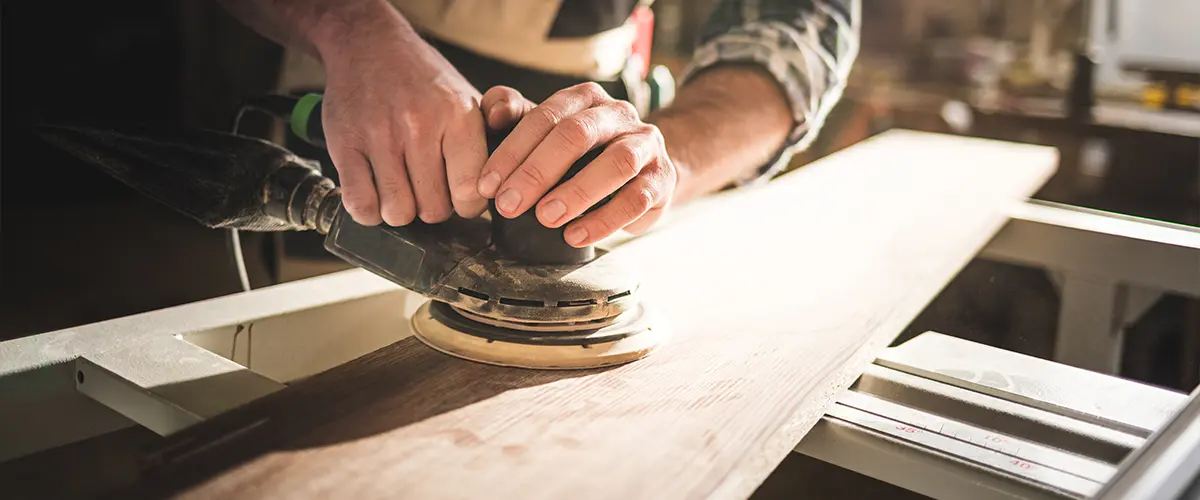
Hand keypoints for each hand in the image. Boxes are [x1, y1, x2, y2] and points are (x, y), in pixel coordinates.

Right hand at [315, 17, 488, 225]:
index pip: (471, 192)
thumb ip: (495, 135)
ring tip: (402, 189)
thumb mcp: (470, 98)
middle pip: (434, 209)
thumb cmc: (425, 81)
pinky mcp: (345, 144)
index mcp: (458, 115)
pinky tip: (376, 193)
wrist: (369, 45)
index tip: (461, 199)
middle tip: (428, 188)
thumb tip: (507, 180)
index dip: (468, 206)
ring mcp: (379, 135)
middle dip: (433, 207)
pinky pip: (360, 204)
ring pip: (398, 212)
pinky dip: (369, 210)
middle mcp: (420, 125)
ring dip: (400, 210)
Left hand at [476, 83, 677, 247]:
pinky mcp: (662, 178)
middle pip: (578, 134)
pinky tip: (576, 236)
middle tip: (509, 205)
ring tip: (545, 218)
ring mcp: (645, 144)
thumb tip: (493, 112)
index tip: (487, 185)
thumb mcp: (546, 131)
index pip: (545, 116)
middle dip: (538, 171)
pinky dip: (604, 220)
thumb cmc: (583, 153)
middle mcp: (618, 114)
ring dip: (577, 192)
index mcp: (585, 97)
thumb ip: (513, 113)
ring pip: (617, 163)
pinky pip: (637, 199)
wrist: (642, 169)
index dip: (512, 151)